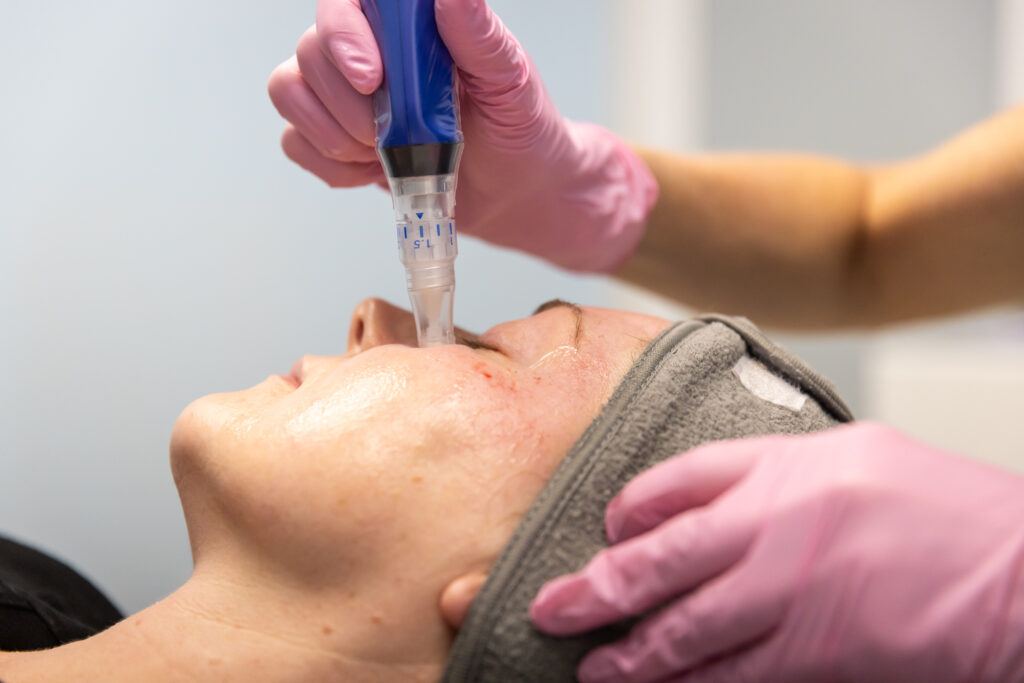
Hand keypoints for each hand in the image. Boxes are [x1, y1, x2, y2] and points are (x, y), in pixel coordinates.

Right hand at [267, 0, 656, 271]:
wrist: (516, 192)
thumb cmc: (518, 129)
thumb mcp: (509, 81)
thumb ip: (478, 35)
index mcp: (406, 25)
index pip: (344, 5)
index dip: (344, 36)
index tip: (372, 78)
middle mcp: (367, 50)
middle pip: (309, 52)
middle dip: (348, 105)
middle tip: (395, 132)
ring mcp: (344, 95)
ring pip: (290, 93)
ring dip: (335, 134)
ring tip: (387, 152)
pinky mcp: (334, 139)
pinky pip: (295, 143)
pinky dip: (332, 165)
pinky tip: (372, 171)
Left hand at [530, 423, 1023, 682]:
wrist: (1019, 572)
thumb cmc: (937, 507)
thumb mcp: (853, 456)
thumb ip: (769, 473)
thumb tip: (692, 504)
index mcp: (786, 462)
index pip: (679, 478)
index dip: (630, 506)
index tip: (608, 525)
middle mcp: (777, 521)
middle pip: (659, 556)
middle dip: (596, 588)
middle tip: (549, 610)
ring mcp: (792, 589)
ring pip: (684, 628)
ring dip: (628, 654)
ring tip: (591, 669)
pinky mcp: (817, 651)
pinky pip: (732, 675)